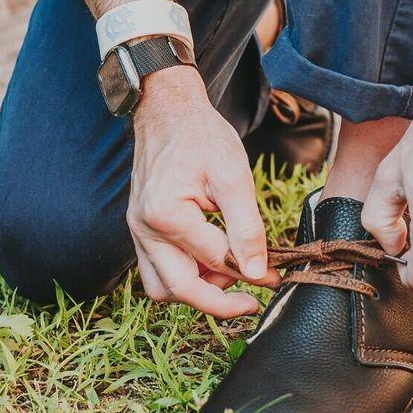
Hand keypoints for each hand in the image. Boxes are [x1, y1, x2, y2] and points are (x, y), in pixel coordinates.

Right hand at [127, 66, 279, 316]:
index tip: (274, 277)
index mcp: (165, 214)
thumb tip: (257, 272)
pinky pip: (159, 268)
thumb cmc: (201, 136)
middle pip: (177, 289)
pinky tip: (214, 262)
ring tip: (232, 276)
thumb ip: (246, 228)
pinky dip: (186, 274)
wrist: (169, 111)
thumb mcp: (234, 177)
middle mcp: (143, 228)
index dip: (249, 274)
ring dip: (198, 290)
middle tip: (252, 300)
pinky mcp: (142, 229)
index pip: (213, 261)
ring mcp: (138, 231)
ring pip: (163, 286)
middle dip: (218, 301)